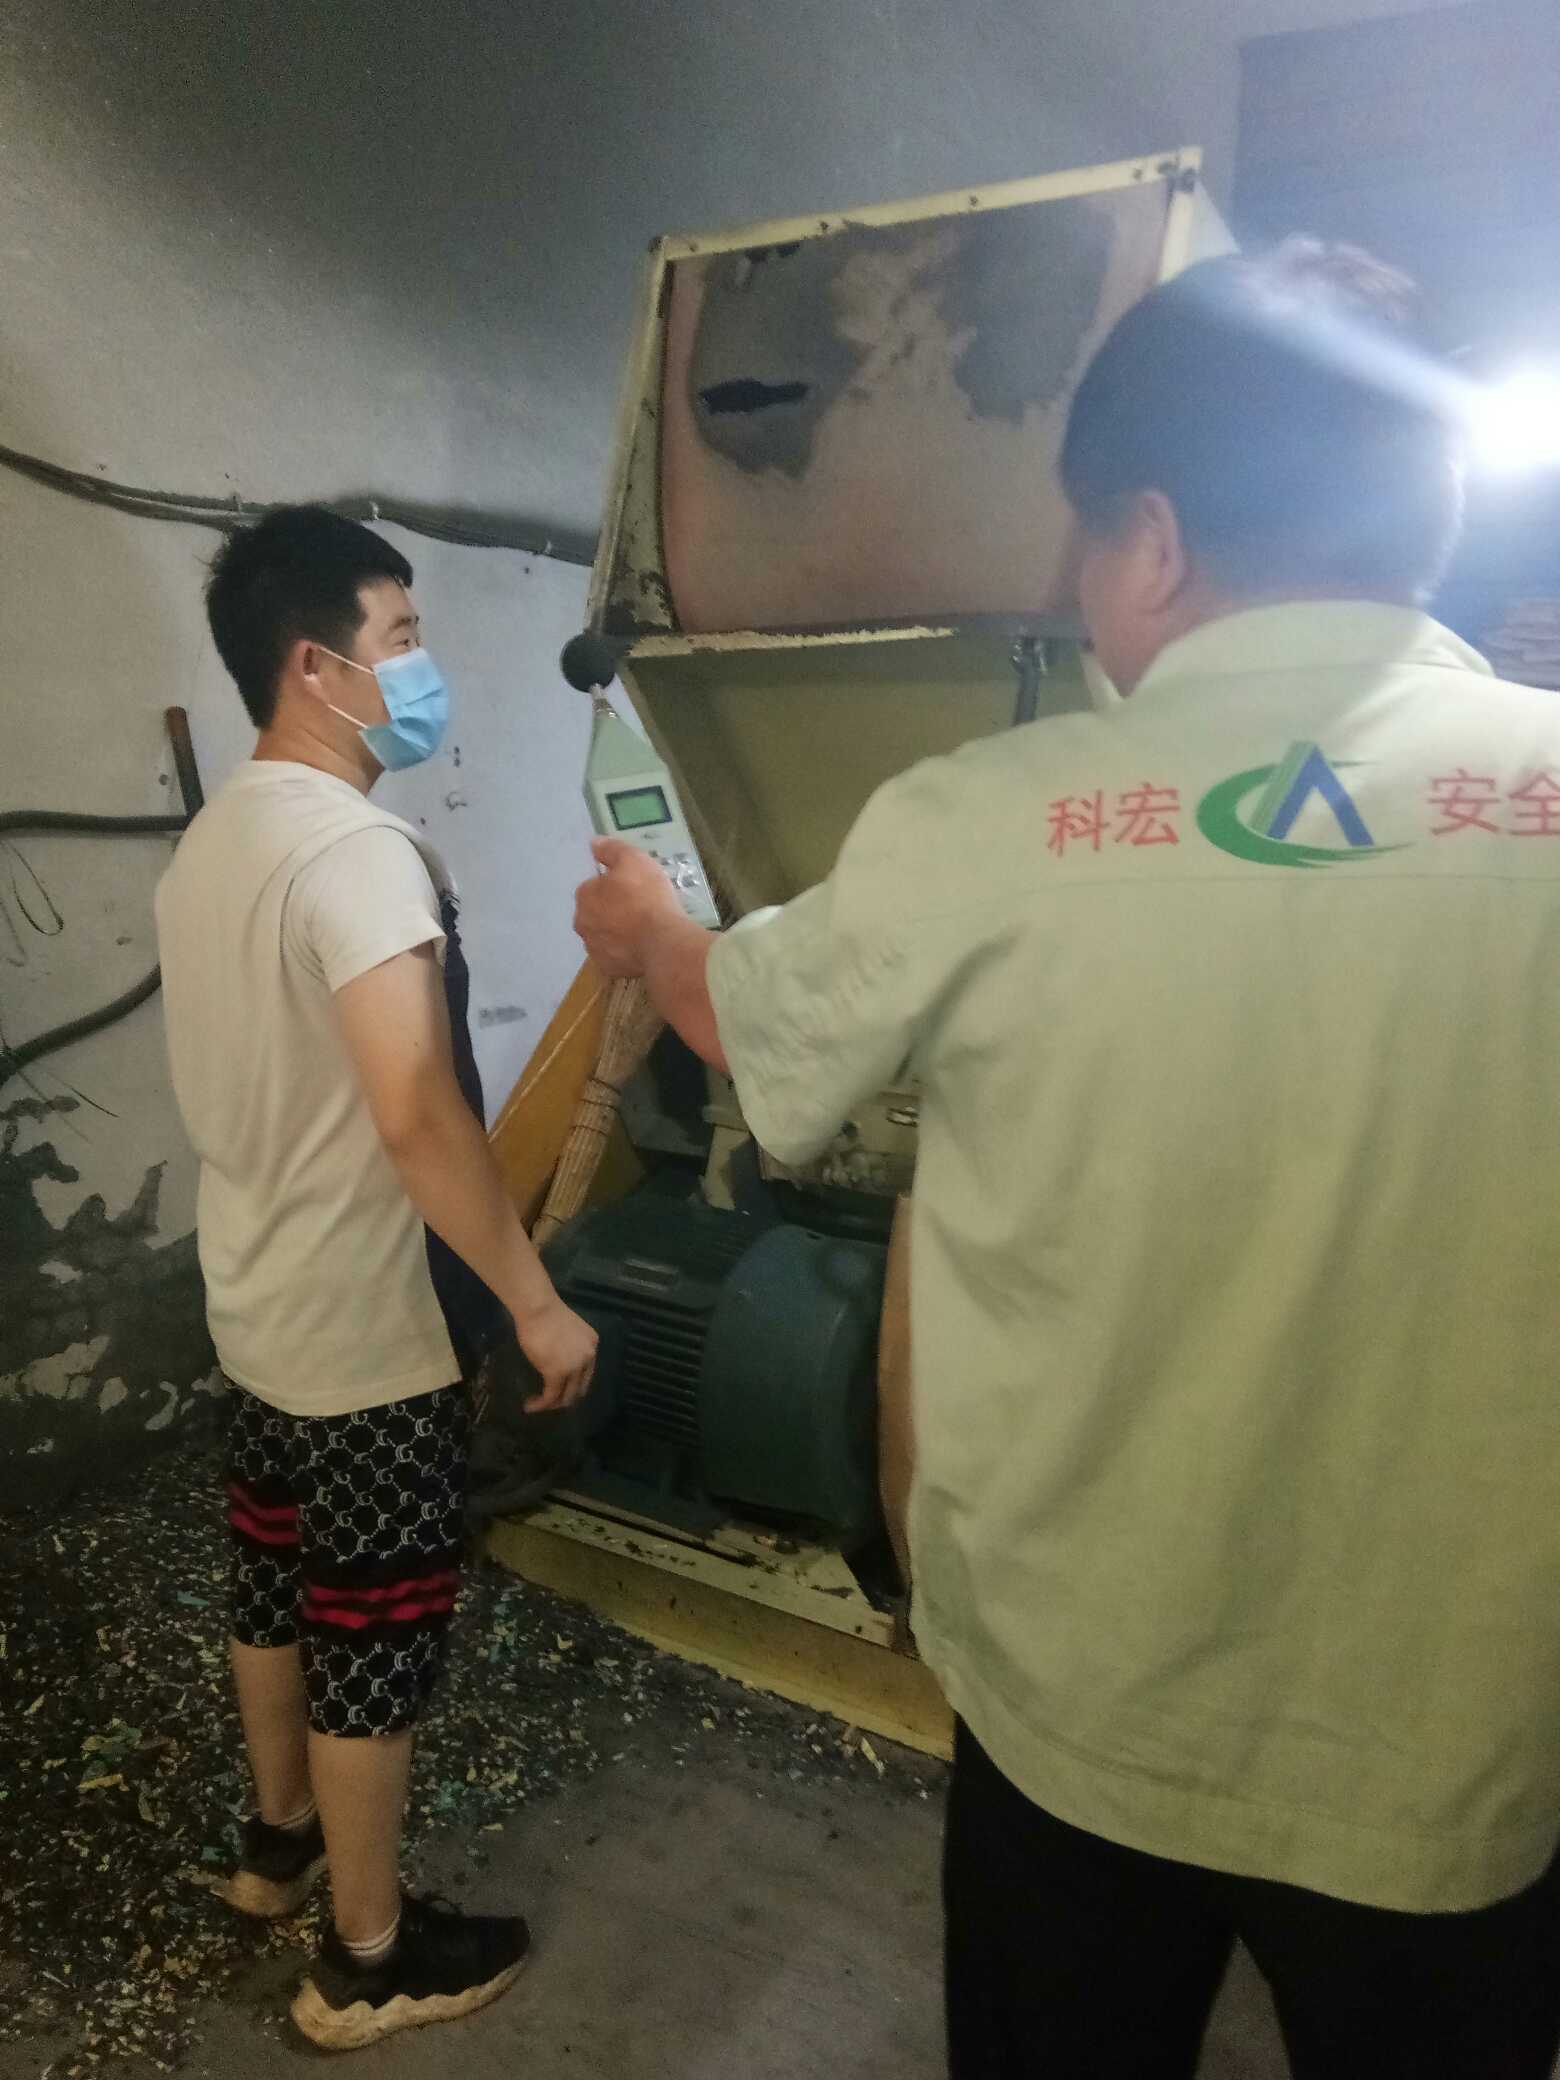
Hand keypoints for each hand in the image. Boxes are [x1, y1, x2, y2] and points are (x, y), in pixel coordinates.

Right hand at [513, 1297, 597, 1412]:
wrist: (537, 1307)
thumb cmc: (544, 1313)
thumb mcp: (566, 1332)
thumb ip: (568, 1348)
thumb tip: (557, 1363)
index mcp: (592, 1345)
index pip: (586, 1374)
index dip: (573, 1385)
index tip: (557, 1389)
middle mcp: (588, 1357)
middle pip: (579, 1388)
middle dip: (564, 1398)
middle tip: (547, 1402)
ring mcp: (575, 1366)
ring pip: (567, 1396)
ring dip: (552, 1404)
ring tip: (537, 1406)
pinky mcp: (557, 1373)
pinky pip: (550, 1396)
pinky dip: (541, 1404)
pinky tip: (530, 1405)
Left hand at [574, 838, 683, 977]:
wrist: (662, 942)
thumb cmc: (647, 897)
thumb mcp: (634, 860)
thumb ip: (612, 850)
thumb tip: (594, 843)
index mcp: (584, 896)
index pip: (594, 886)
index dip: (614, 886)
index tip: (635, 888)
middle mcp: (582, 924)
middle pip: (596, 912)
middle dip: (612, 910)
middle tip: (640, 908)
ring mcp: (594, 949)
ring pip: (604, 935)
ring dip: (618, 931)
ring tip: (644, 929)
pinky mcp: (608, 968)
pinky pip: (615, 956)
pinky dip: (625, 952)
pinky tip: (643, 947)